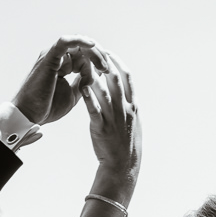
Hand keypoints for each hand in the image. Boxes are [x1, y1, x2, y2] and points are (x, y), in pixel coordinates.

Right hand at [12, 35, 109, 124]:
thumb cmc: (48, 107)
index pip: (83, 55)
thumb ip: (83, 82)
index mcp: (62, 65)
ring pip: (78, 45)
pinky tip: (92, 45)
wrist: (30, 115)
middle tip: (107, 68)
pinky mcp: (49, 57)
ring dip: (93, 53)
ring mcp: (52, 56)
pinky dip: (79, 41)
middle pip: (82, 47)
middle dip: (98, 55)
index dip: (96, 61)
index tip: (107, 72)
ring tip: (102, 66)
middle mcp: (57, 57)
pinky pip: (65, 42)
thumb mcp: (73, 94)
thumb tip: (98, 74)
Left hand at [81, 54, 140, 195]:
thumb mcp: (133, 121)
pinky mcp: (102, 128)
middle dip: (104, 63)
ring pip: (105, 92)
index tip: (107, 53)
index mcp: (133, 105)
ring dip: (95, 76)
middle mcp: (125, 109)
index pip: (127, 77)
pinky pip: (94, 110)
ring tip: (85, 64)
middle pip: (116, 80)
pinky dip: (89, 97)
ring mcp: (114, 118)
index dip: (117, 62)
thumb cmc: (127, 143)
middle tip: (93, 52)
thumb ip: (129, 105)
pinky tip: (81, 86)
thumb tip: (126, 91)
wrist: (123, 164)